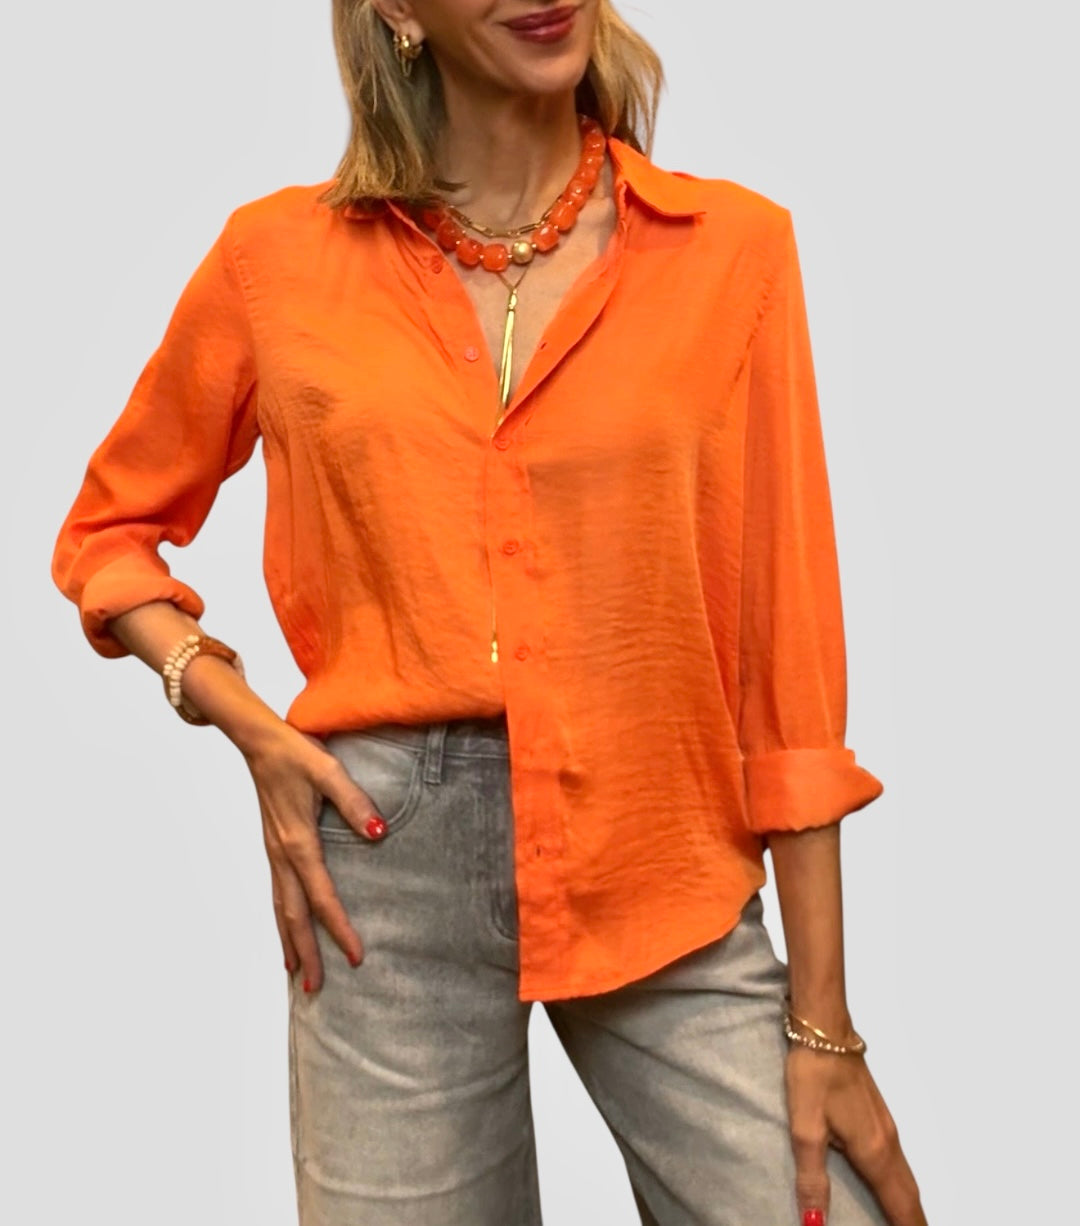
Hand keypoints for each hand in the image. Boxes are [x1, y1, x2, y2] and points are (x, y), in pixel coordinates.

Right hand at [237, 721, 387, 992]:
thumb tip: (380, 833)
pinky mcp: (272, 846)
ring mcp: (273, 852)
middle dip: (306, 952)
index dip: (339, 929)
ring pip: (280, 908)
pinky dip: (281, 918)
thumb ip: (355, 802)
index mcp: (299, 842)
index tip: (356, 957)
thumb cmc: (296, 753)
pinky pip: (276, 892)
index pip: (322, 897)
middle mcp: (282, 854)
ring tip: (296, 973)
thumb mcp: (329, 770)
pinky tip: (286, 926)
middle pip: (294, 915)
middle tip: (317, 988)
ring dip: (290, 941)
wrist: (258, 741)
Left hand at [786, 1044, 926, 1225]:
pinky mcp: (880, 1115)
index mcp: (873, 1152)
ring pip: (907, 1177)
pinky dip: (902, 1184)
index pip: (900, 1204)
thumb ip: (812, 1177)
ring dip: (909, 1204)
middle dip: (915, 1221)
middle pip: (910, 1194)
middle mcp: (888, 1143)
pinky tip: (890, 1186)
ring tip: (906, 1222)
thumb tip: (814, 1223)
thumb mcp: (805, 1129)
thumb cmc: (813, 1077)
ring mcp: (887, 1127)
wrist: (825, 1030)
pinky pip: (899, 1162)